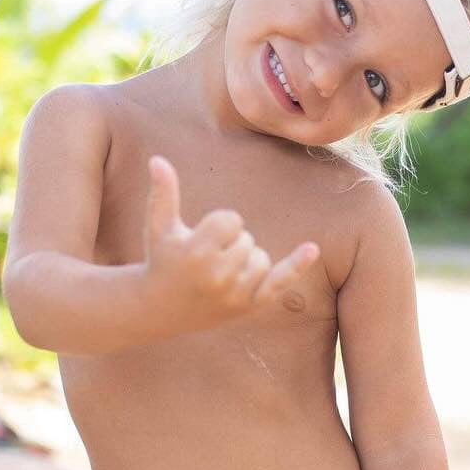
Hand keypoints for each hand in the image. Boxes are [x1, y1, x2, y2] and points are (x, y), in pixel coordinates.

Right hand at [142, 155, 318, 332]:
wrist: (161, 310)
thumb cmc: (161, 260)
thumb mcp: (158, 227)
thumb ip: (162, 193)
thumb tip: (158, 159)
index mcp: (197, 253)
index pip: (231, 220)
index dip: (218, 225)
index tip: (200, 241)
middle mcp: (219, 276)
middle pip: (246, 239)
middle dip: (230, 244)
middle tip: (207, 260)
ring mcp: (236, 294)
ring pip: (261, 258)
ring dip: (245, 259)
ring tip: (219, 272)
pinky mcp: (248, 307)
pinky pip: (279, 282)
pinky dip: (297, 266)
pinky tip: (312, 249)